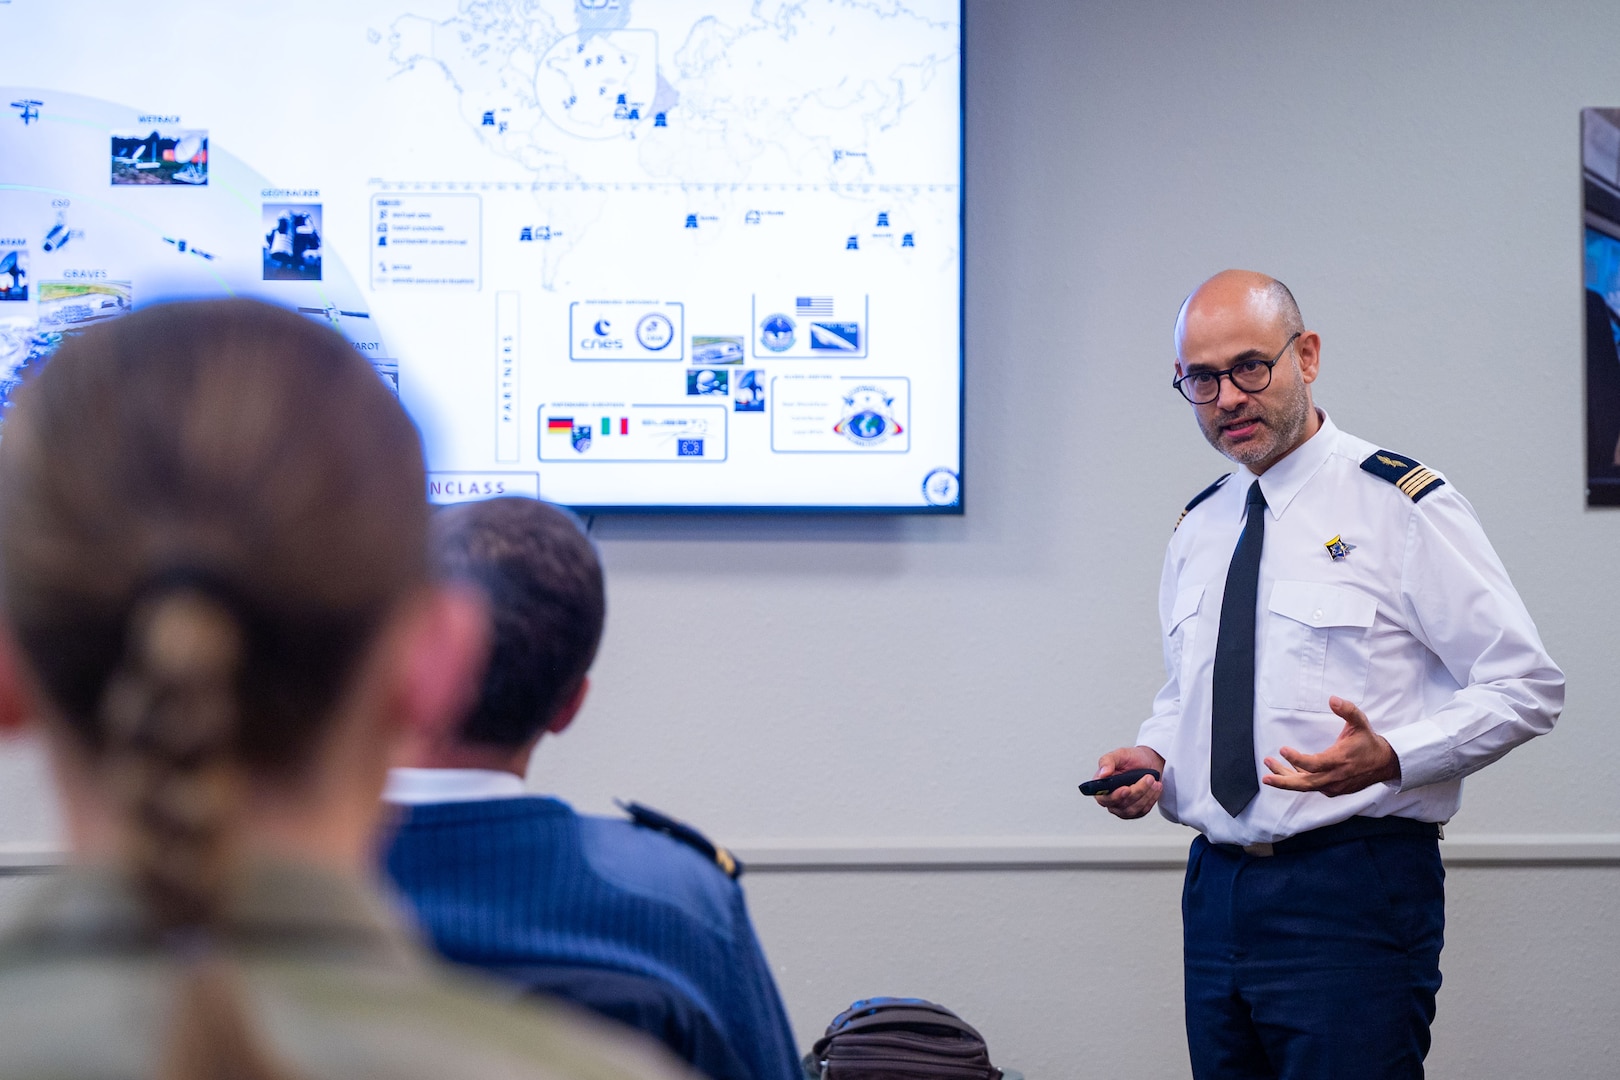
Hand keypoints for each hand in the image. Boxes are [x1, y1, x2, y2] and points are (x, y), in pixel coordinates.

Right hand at [1090, 746, 1165, 818]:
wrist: (1148, 763)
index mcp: (1101, 786)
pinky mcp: (1135, 811)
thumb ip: (1107, 761)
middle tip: (1148, 778)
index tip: (1126, 789)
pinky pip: (1143, 810)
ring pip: (1133, 809)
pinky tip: (1155, 788)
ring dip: (1146, 794)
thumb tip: (1103, 774)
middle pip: (1121, 804)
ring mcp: (1122, 807)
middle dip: (1137, 791)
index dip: (1114, 796)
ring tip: (1153, 780)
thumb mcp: (1119, 754)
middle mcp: (1109, 799)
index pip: (1103, 798)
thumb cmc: (1131, 759)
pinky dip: (1151, 798)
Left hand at [1262, 696, 1400, 796]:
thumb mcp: (1360, 723)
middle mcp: (1335, 776)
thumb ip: (1347, 710)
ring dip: (1286, 778)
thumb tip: (1332, 699)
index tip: (1283, 749)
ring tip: (1268, 770)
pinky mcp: (1333, 789)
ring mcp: (1334, 786)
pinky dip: (1298, 779)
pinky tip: (1286, 770)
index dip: (1297, 759)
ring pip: (1306, 785)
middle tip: (1265, 776)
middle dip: (1284, 780)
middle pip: (1305, 783)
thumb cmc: (1368, 742)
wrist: (1385, 763)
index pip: (1314, 764)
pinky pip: (1312, 786)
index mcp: (1340, 760)